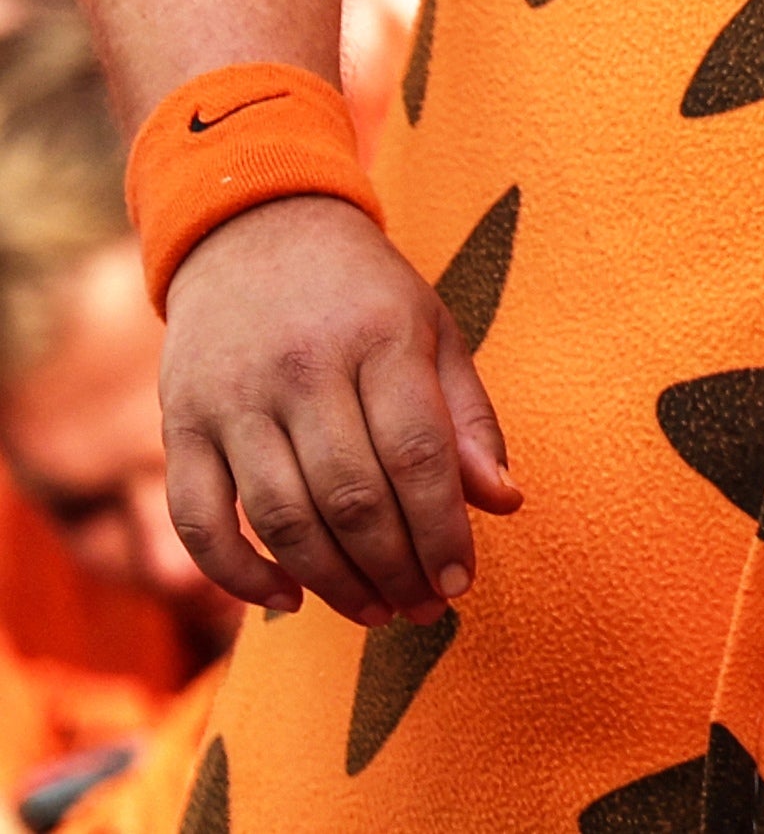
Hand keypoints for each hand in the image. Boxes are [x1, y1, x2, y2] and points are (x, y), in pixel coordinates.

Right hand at [160, 195, 518, 624]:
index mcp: (381, 337)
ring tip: (374, 612)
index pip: (417, 453)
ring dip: (330, 581)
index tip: (462, 581)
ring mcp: (233, 397)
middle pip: (351, 495)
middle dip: (393, 567)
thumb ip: (467, 416)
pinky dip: (236, 572)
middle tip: (422, 608)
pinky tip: (285, 600)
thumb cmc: (363, 293)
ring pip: (280, 515)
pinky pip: (197, 518)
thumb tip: (505, 502)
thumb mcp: (433, 329)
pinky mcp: (181, 422)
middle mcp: (303, 368)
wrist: (254, 229)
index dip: (442, 528)